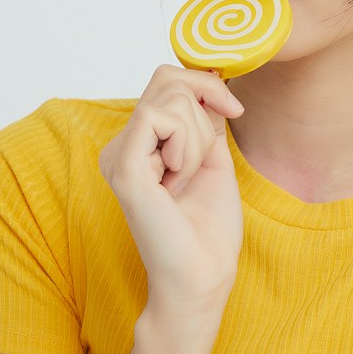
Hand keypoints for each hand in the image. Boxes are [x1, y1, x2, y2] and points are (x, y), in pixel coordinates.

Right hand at [97, 64, 245, 321]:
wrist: (203, 275)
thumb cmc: (208, 228)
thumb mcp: (212, 157)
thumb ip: (205, 118)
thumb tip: (206, 78)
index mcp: (139, 145)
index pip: (166, 80)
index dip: (205, 83)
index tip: (234, 108)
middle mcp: (121, 146)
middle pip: (167, 79)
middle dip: (204, 109)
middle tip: (204, 158)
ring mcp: (118, 155)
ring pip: (168, 98)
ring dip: (197, 137)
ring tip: (186, 179)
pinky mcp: (123, 166)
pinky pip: (158, 118)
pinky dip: (184, 145)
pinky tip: (177, 180)